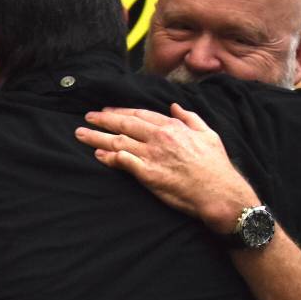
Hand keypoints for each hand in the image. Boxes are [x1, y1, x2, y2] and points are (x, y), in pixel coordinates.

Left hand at [74, 103, 258, 233]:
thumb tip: (175, 106)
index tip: (107, 110)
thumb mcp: (208, 134)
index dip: (120, 111)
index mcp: (172, 127)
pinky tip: (97, 156)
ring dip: (97, 137)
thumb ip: (190, 118)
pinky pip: (122, 162)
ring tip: (81, 134)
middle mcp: (159, 138)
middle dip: (102, 120)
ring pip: (118, 142)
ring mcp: (152, 155)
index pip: (139, 114)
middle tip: (87, 118)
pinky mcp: (147, 174)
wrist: (219, 193)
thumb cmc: (216, 166)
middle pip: (124, 124)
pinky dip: (108, 158)